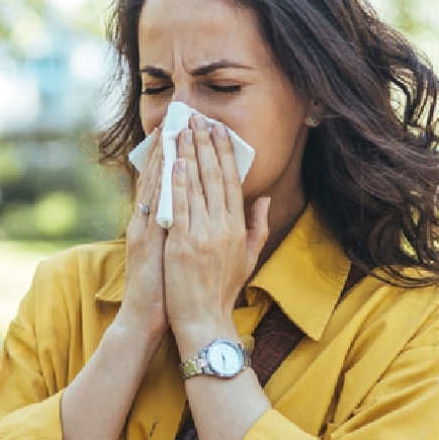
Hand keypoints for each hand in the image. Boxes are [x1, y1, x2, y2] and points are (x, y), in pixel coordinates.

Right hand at [115, 128, 168, 340]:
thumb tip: (197, 213)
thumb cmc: (165, 291)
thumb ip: (183, 231)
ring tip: (170, 130)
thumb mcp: (175, 256)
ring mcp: (143, 230)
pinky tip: (168, 164)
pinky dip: (159, 184)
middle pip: (156, 177)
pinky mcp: (143, 241)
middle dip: (167, 147)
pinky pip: (153, 207)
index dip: (173, 157)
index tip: (184, 131)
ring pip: (152, 185)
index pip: (165, 184)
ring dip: (161, 157)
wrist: (145, 319)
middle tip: (177, 118)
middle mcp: (146, 222)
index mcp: (155, 225)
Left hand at [164, 116, 269, 347]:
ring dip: (188, 155)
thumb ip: (257, 226)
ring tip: (182, 130)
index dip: (225, 153)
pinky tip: (173, 162)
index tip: (219, 131)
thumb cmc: (223, 291)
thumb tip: (264, 198)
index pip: (232, 181)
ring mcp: (201, 235)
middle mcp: (222, 227)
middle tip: (198, 119)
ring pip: (195, 186)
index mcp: (238, 228)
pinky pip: (179, 206)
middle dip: (206, 145)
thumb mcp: (248, 258)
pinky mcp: (181, 244)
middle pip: (214, 177)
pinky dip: (176, 183)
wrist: (204, 320)